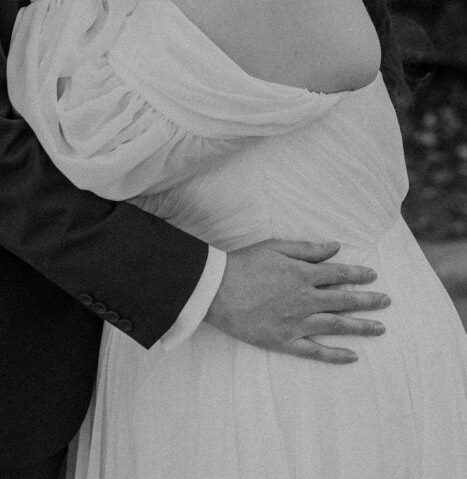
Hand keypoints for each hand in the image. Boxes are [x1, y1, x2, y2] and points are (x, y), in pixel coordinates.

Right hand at [205, 239, 389, 364]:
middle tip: (387, 302)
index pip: (339, 275)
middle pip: (345, 301)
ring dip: (361, 327)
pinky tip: (352, 356)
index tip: (373, 276)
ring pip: (337, 326)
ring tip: (380, 328)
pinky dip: (335, 355)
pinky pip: (316, 352)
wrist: (217, 290)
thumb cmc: (244, 264)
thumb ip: (308, 249)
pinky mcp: (285, 342)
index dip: (358, 275)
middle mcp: (305, 300)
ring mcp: (297, 323)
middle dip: (369, 301)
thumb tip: (335, 247)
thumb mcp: (276, 247)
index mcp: (303, 274)